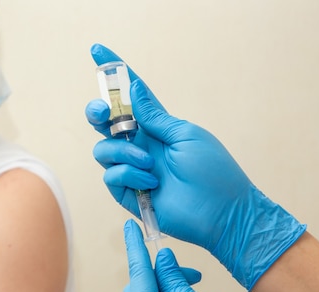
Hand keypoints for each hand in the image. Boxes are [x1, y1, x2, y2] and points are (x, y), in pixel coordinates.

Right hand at [87, 43, 305, 289]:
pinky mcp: (128, 192)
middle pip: (105, 123)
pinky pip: (111, 175)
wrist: (222, 212)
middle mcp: (141, 146)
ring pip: (104, 150)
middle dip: (98, 113)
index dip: (115, 75)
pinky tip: (150, 183)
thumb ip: (155, 116)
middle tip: (103, 113)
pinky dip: (128, 175)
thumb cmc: (214, 172)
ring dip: (124, 153)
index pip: (130, 97)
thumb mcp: (186, 134)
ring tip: (149, 165)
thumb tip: (133, 90)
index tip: (97, 51)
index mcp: (156, 128)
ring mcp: (133, 169)